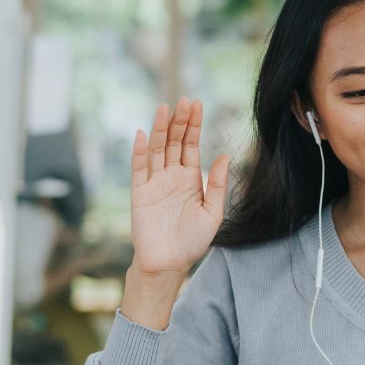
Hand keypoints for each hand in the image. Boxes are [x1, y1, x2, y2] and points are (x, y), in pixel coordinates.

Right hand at [129, 97, 229, 276]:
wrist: (169, 264)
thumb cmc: (192, 241)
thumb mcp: (213, 213)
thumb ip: (218, 185)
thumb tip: (225, 156)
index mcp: (191, 178)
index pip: (191, 145)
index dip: (194, 125)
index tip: (197, 104)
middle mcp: (172, 176)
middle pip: (174, 142)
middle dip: (179, 121)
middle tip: (184, 101)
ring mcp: (154, 183)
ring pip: (157, 150)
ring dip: (160, 129)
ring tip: (164, 108)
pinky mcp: (139, 193)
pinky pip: (139, 169)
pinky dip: (140, 151)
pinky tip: (144, 134)